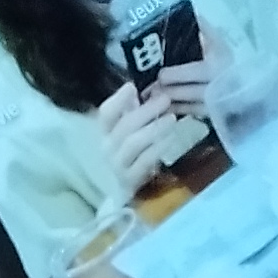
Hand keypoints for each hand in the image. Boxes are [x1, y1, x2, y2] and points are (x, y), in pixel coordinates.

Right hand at [91, 75, 184, 191]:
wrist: (131, 190)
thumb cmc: (134, 154)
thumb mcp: (133, 130)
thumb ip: (134, 110)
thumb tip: (138, 87)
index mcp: (106, 132)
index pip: (105, 113)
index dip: (117, 99)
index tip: (132, 86)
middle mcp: (107, 147)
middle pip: (124, 126)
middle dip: (146, 111)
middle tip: (166, 99)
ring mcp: (117, 165)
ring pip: (133, 143)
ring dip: (154, 128)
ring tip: (172, 118)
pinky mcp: (130, 180)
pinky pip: (144, 161)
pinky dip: (158, 148)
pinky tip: (171, 138)